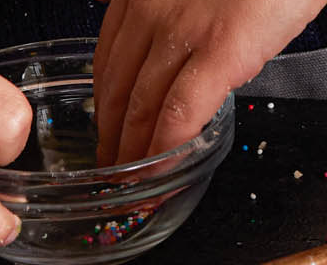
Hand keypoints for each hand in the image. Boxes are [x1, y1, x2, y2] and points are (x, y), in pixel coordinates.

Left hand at [93, 0, 325, 165]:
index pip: (110, 59)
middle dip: (112, 137)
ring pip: (142, 104)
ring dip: (134, 152)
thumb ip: (192, 16)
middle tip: (112, 172)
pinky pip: (181, 110)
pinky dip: (168, 148)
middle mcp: (153, 6)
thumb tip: (200, 55)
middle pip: (118, 87)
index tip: (106, 133)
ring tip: (134, 186)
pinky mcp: (220, 50)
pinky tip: (165, 172)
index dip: (105, 105)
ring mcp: (184, 29)